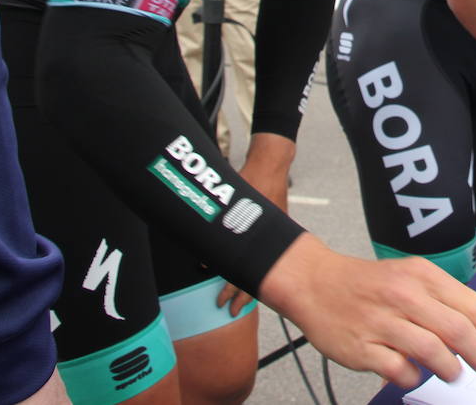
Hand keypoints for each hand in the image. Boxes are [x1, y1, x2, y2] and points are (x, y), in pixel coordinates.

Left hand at [217, 134, 296, 315]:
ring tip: (239, 300)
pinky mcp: (273, 229)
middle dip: (240, 294)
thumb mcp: (232, 204)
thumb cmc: (251, 179)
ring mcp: (272, 236)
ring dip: (248, 282)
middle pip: (254, 276)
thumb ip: (217, 231)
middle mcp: (267, 241)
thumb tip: (202, 261)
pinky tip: (248, 272)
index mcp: (258, 239)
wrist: (271, 164)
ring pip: (260, 267)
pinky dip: (255, 264)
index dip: (234, 292)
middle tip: (229, 311)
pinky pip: (263, 253)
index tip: (224, 305)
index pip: (246, 274)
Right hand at [261, 235, 475, 388]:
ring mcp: (382, 322)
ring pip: (433, 351)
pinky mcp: (362, 347)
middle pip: (457, 330)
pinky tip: (414, 373)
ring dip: (451, 369)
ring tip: (454, 374)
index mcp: (421, 275)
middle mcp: (404, 295)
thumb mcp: (408, 275)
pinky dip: (412, 376)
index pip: (471, 304)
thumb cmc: (368, 284)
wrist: (316, 283)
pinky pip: (399, 369)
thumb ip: (440, 298)